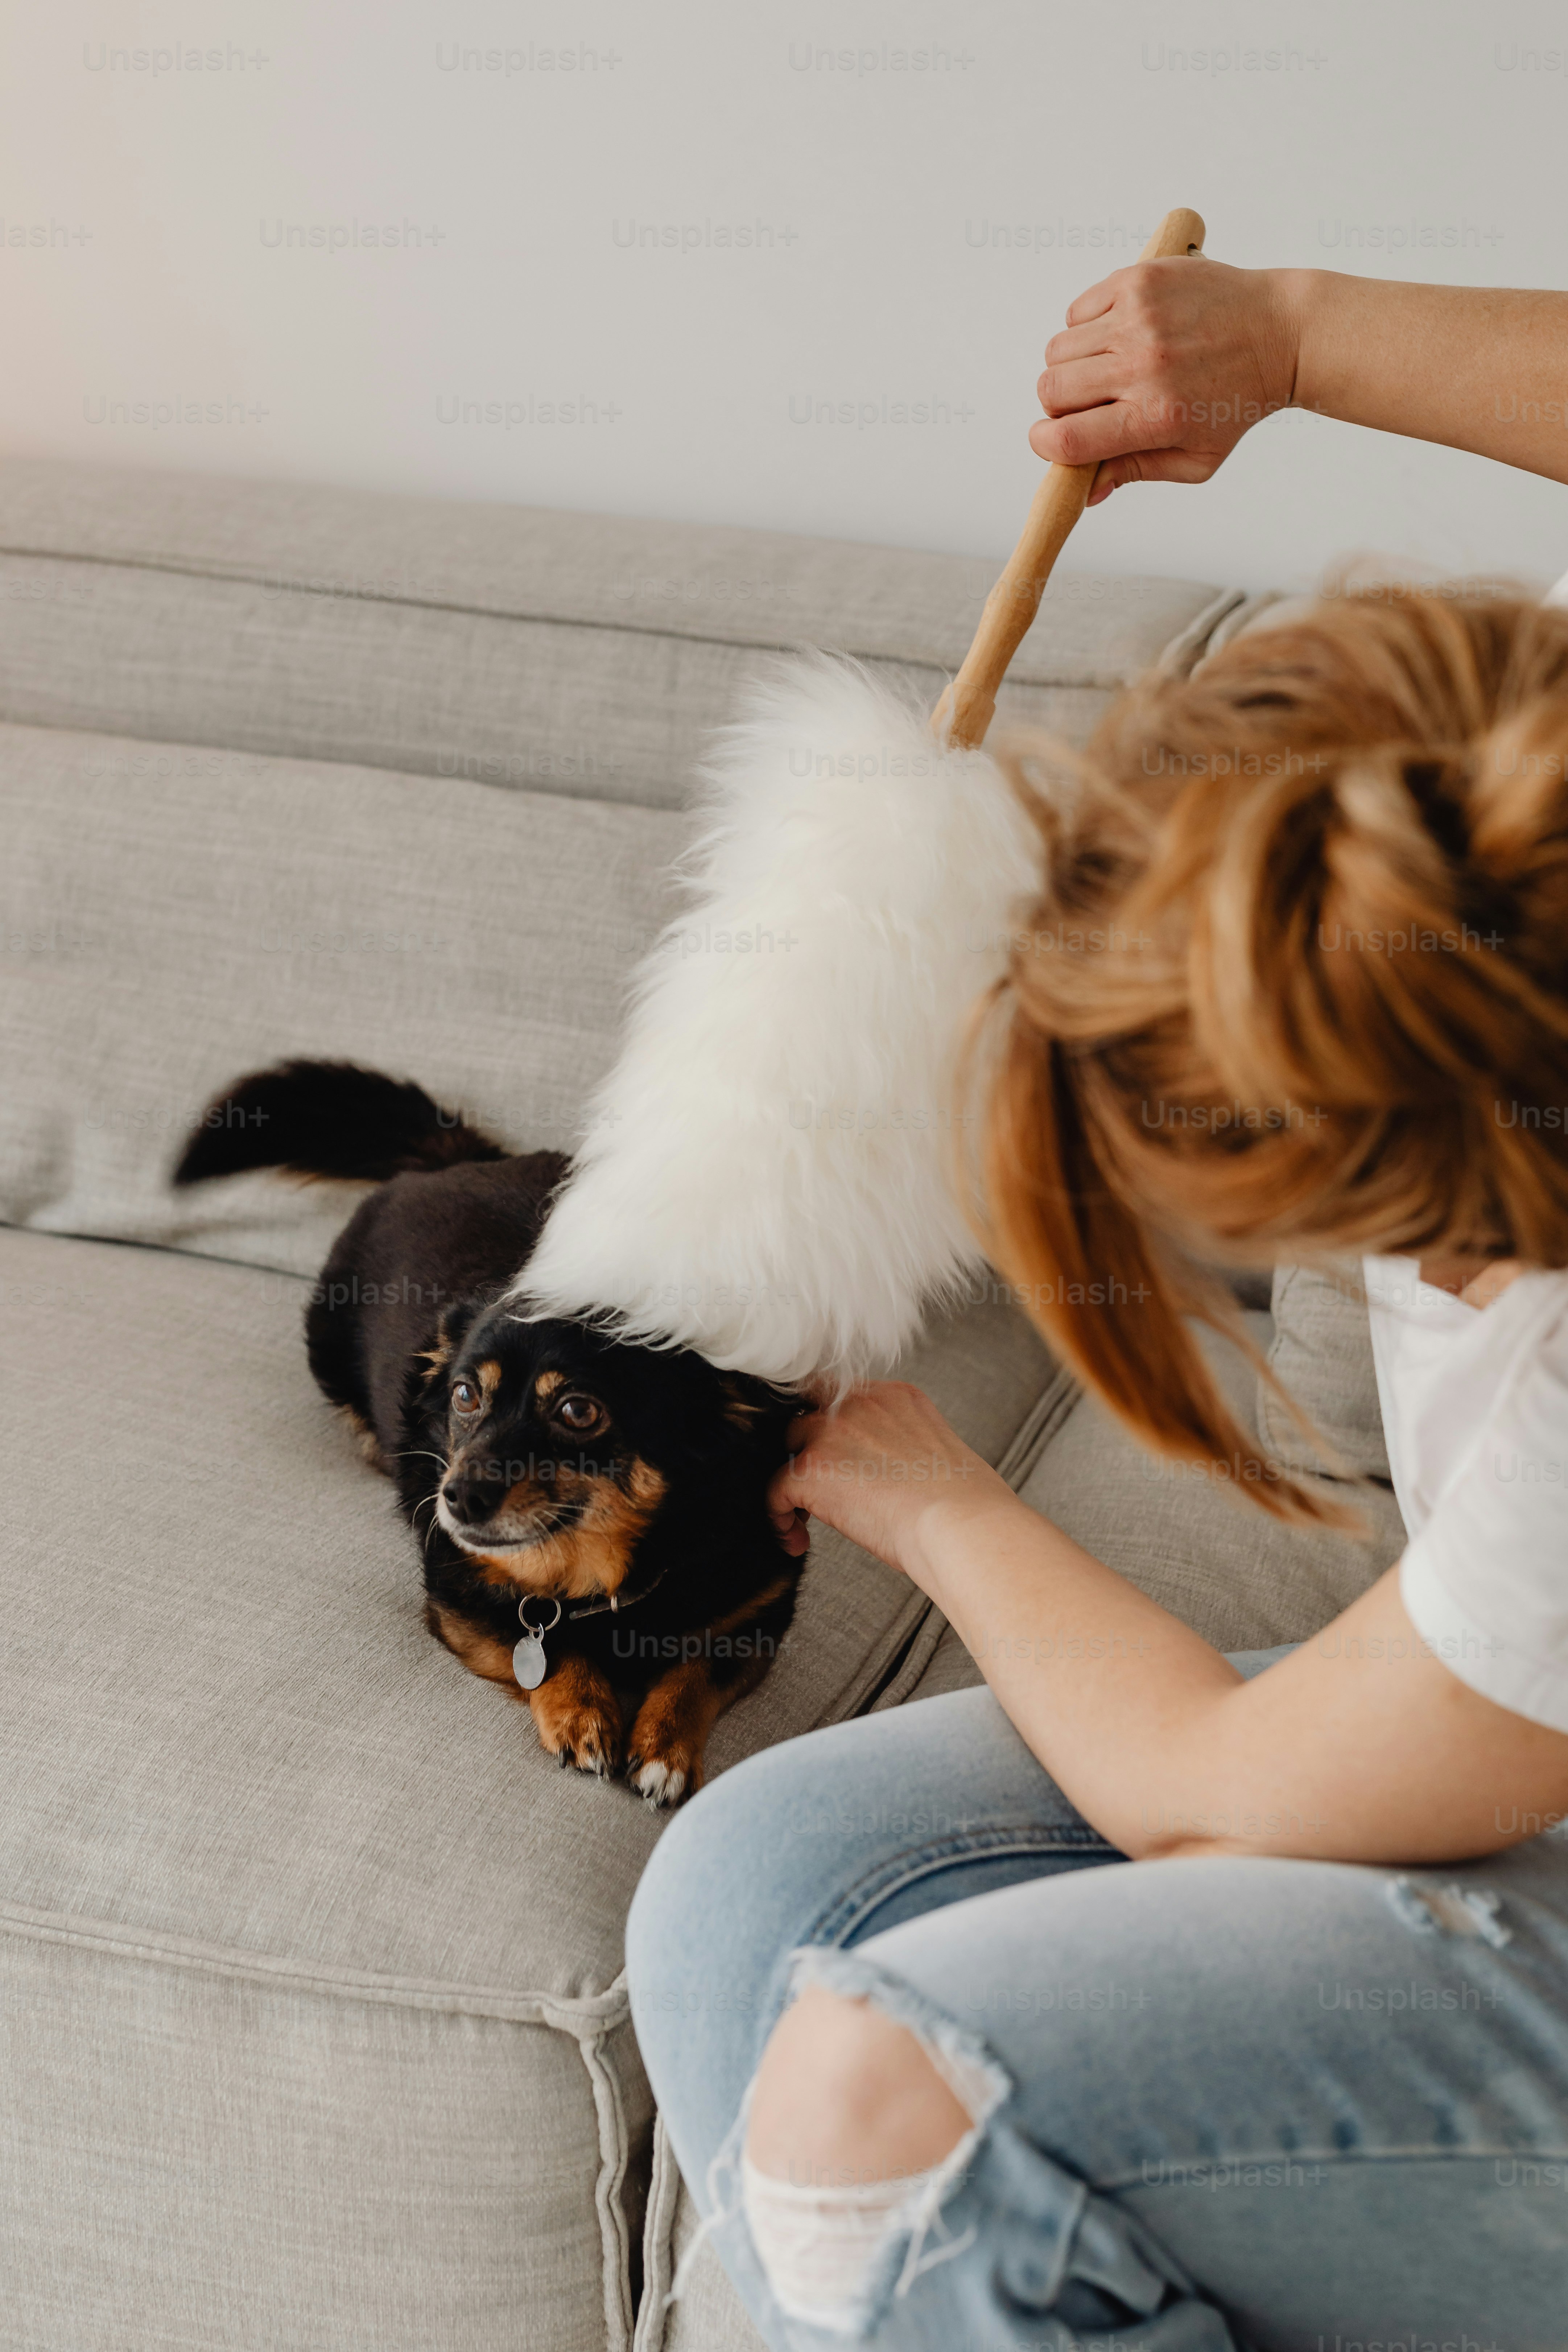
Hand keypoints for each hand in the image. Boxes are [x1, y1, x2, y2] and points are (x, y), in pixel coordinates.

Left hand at [766, 1381, 1014, 1581]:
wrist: (961, 1524)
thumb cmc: (964, 1503)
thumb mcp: (938, 1449)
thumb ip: (903, 1442)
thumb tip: (890, 1470)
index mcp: (895, 1396)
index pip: (844, 1396)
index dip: (832, 1425)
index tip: (838, 1456)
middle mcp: (859, 1403)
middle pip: (810, 1416)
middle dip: (811, 1451)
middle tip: (824, 1489)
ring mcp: (832, 1432)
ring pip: (789, 1448)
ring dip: (793, 1482)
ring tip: (805, 1519)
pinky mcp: (813, 1468)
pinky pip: (774, 1489)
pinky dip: (778, 1517)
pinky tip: (796, 1540)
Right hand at [1029, 257, 1302, 503]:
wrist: (1281, 331)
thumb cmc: (1239, 400)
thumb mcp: (1197, 458)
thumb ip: (1137, 472)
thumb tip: (1086, 491)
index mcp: (1155, 417)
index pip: (1067, 439)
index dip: (1046, 444)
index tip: (1052, 441)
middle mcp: (1144, 366)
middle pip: (1052, 390)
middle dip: (1059, 405)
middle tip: (1089, 403)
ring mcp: (1138, 318)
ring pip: (1058, 350)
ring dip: (1072, 365)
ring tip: (1109, 366)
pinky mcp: (1138, 280)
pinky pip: (1077, 311)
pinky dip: (1087, 327)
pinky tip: (1120, 334)